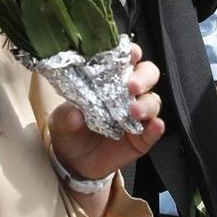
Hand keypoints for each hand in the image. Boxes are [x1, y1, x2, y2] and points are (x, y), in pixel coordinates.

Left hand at [49, 41, 165, 181]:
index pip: (124, 60)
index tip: (130, 53)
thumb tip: (76, 114)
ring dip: (147, 104)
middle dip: (143, 77)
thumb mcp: (60, 122)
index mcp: (108, 80)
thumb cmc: (69, 131)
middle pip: (147, 75)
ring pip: (153, 101)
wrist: (74, 163)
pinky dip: (156, 127)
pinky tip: (154, 126)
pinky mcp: (142, 137)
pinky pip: (154, 130)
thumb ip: (66, 117)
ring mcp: (137, 115)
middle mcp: (126, 94)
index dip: (130, 53)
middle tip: (132, 86)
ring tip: (134, 111)